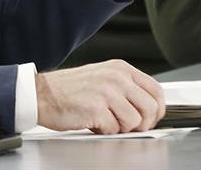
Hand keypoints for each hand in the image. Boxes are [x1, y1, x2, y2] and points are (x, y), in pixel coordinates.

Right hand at [35, 60, 165, 133]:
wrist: (42, 94)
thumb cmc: (70, 89)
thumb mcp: (103, 77)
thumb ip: (125, 88)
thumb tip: (147, 108)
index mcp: (121, 69)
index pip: (156, 90)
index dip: (158, 110)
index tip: (152, 119)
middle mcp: (117, 77)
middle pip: (150, 108)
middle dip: (143, 124)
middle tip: (128, 127)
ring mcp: (107, 92)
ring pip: (134, 122)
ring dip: (120, 128)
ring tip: (104, 120)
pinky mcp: (96, 108)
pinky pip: (113, 129)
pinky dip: (104, 131)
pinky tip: (92, 122)